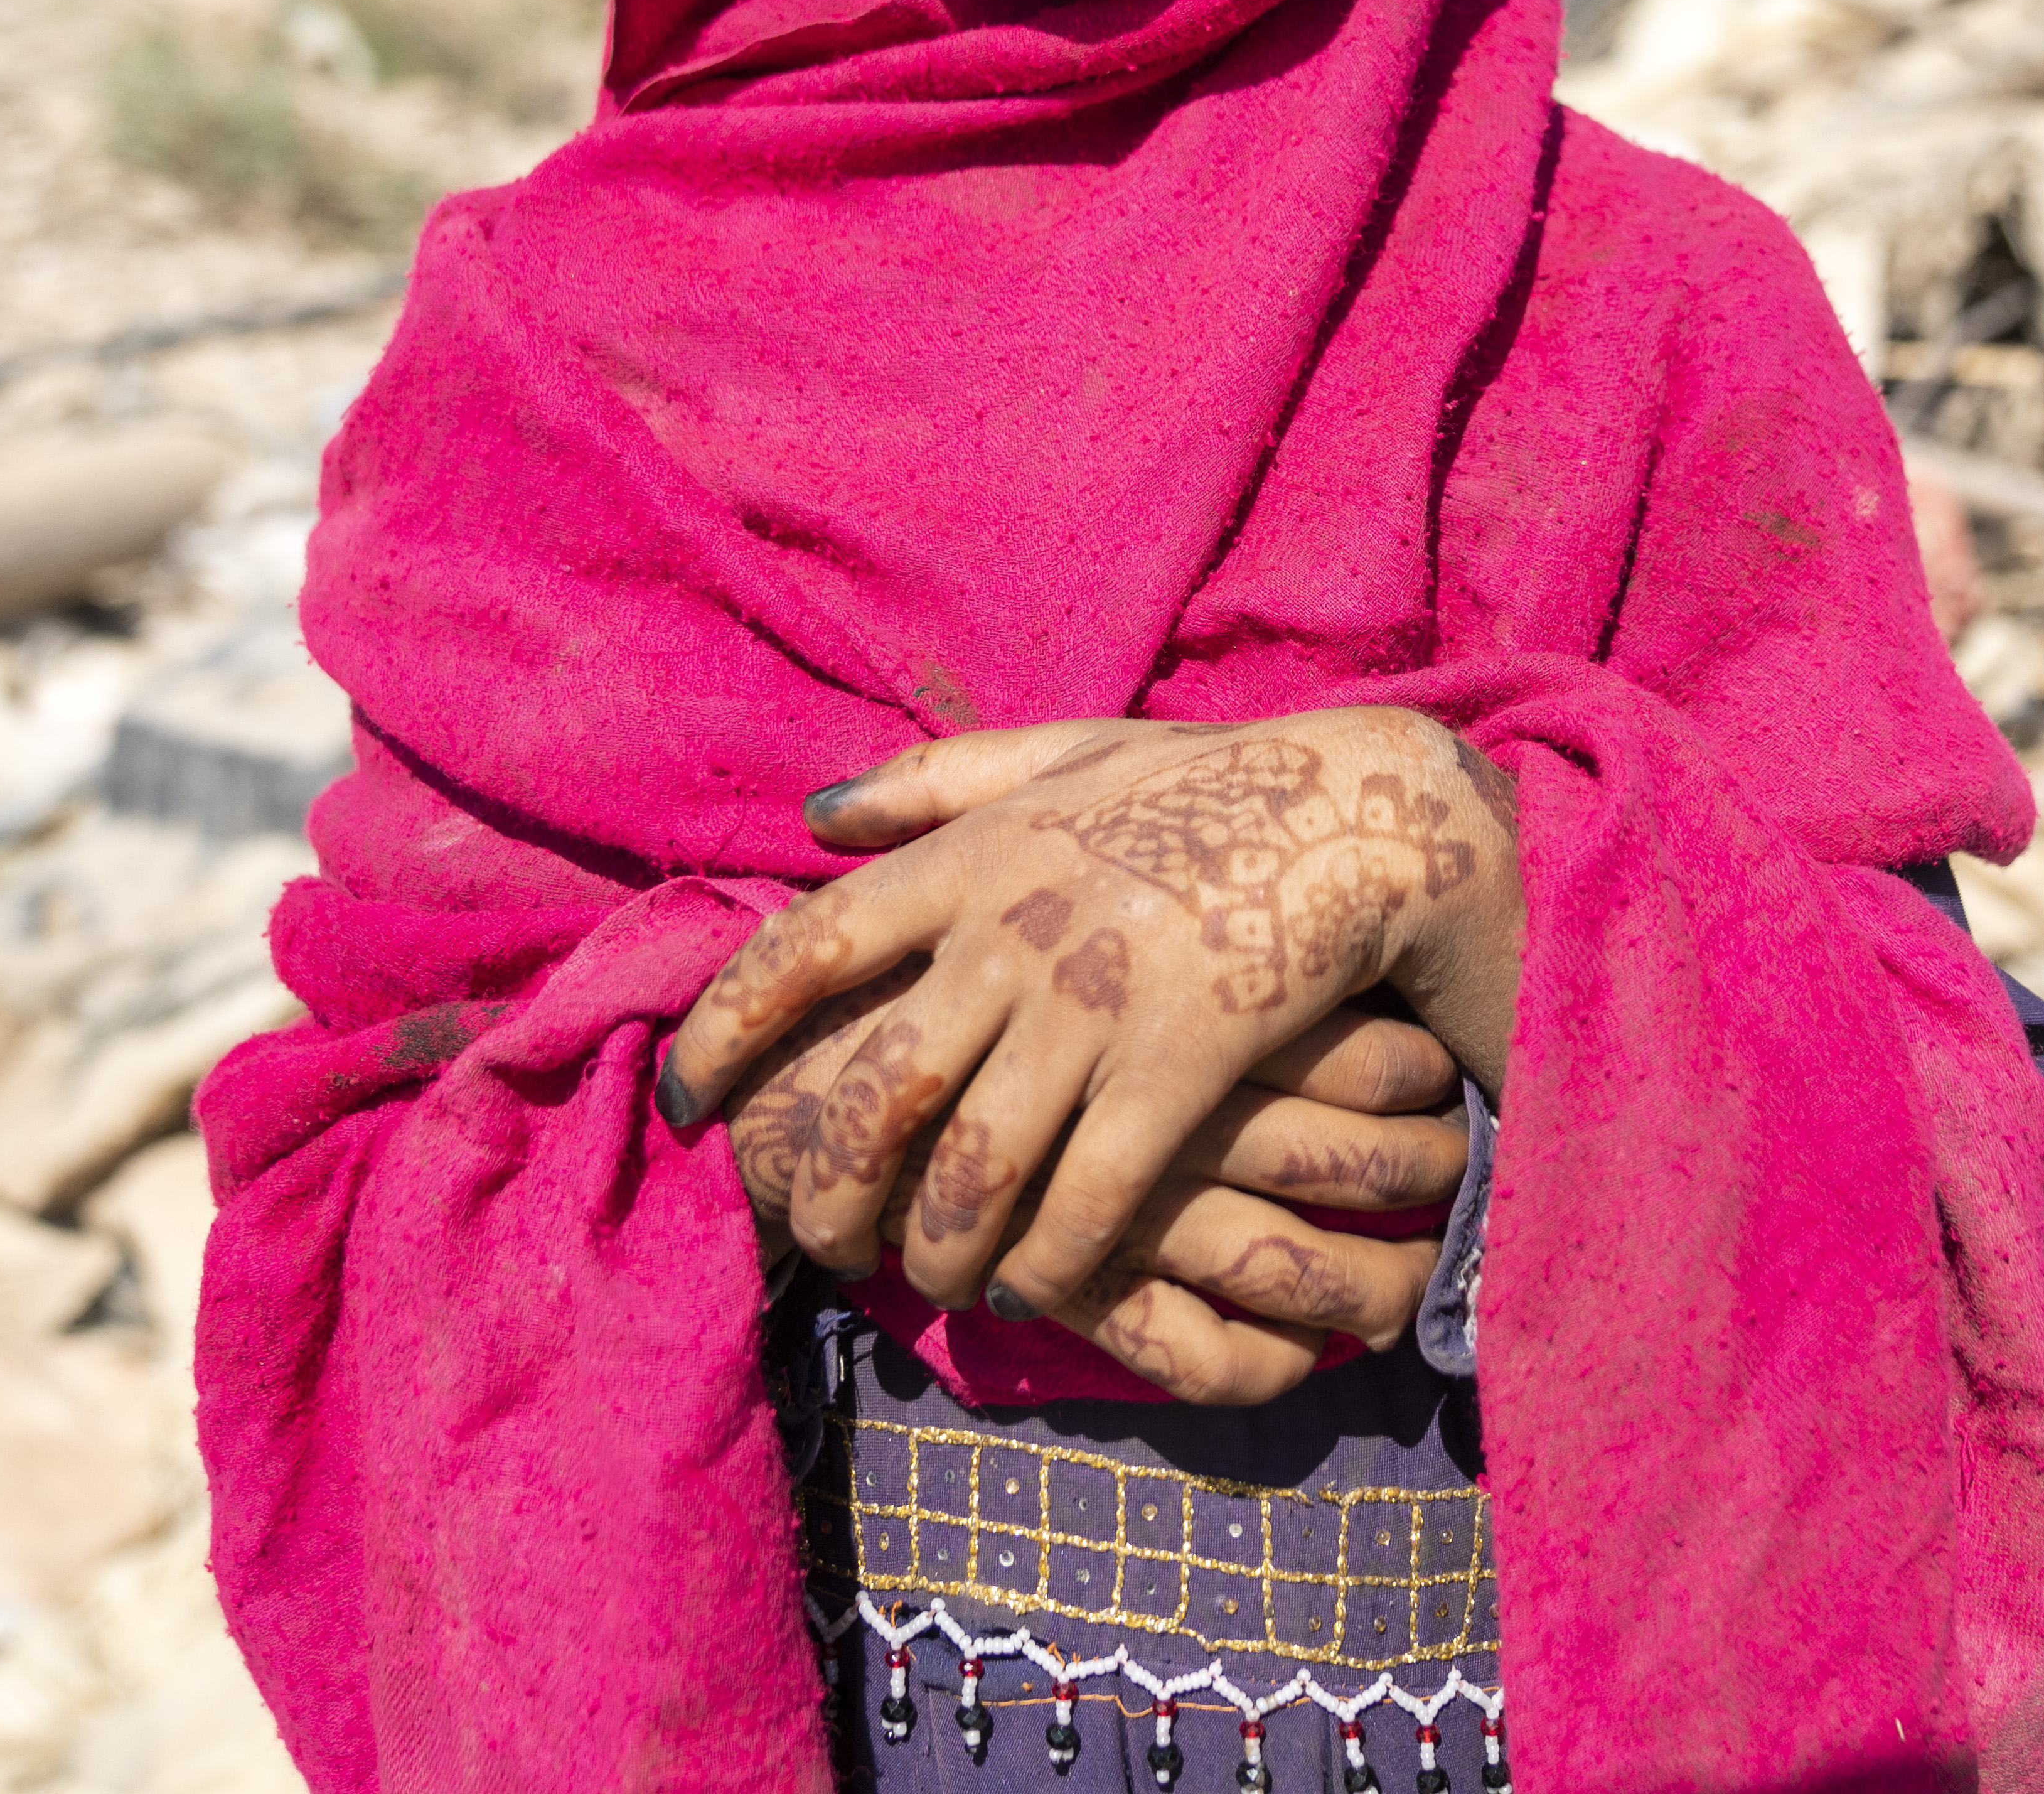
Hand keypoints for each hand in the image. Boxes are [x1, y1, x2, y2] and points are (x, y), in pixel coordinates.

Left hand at [659, 710, 1526, 1327]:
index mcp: (973, 858)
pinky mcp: (1176, 1072)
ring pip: (967, 1176)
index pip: (805, 949)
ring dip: (933, 1253)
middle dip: (824, 1190)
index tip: (683, 1102)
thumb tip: (817, 811)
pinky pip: (1083, 1208)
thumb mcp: (1066, 755)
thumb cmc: (1206, 789)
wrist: (1360, 814)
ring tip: (925, 1281)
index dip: (726, 1033)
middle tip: (814, 1243)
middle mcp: (1013, 935)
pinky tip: (1038, 1287)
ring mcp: (1093, 1008)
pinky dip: (1046, 1268)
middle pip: (873, 1095)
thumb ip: (937, 782)